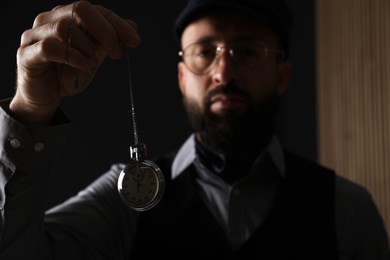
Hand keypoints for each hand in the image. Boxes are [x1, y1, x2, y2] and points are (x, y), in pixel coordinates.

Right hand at [9, 1, 140, 123]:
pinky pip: (50, 47)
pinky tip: (84, 65)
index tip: (135, 40)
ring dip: (87, 47)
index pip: (96, 10)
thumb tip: (132, 26)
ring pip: (64, 27)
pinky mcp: (27, 53)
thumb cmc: (67, 73)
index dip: (117, 24)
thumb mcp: (94, 56)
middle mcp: (49, 20)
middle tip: (117, 52)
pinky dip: (73, 56)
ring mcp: (35, 35)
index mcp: (67, 17)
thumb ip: (108, 41)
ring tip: (93, 63)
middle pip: (80, 9)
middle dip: (105, 31)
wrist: (45, 97)